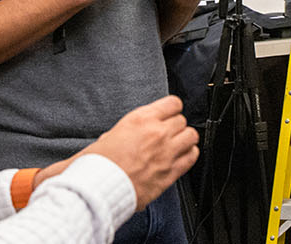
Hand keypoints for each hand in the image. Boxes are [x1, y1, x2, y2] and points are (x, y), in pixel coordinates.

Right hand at [80, 95, 199, 210]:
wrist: (99, 187)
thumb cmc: (99, 163)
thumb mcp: (108, 135)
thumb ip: (126, 131)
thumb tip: (131, 134)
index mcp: (141, 119)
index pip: (173, 103)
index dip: (171, 109)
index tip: (168, 114)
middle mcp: (157, 133)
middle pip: (182, 120)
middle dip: (176, 126)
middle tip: (168, 133)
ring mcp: (166, 152)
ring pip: (191, 136)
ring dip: (185, 139)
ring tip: (177, 144)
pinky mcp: (170, 172)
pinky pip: (192, 157)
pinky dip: (189, 155)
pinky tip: (182, 157)